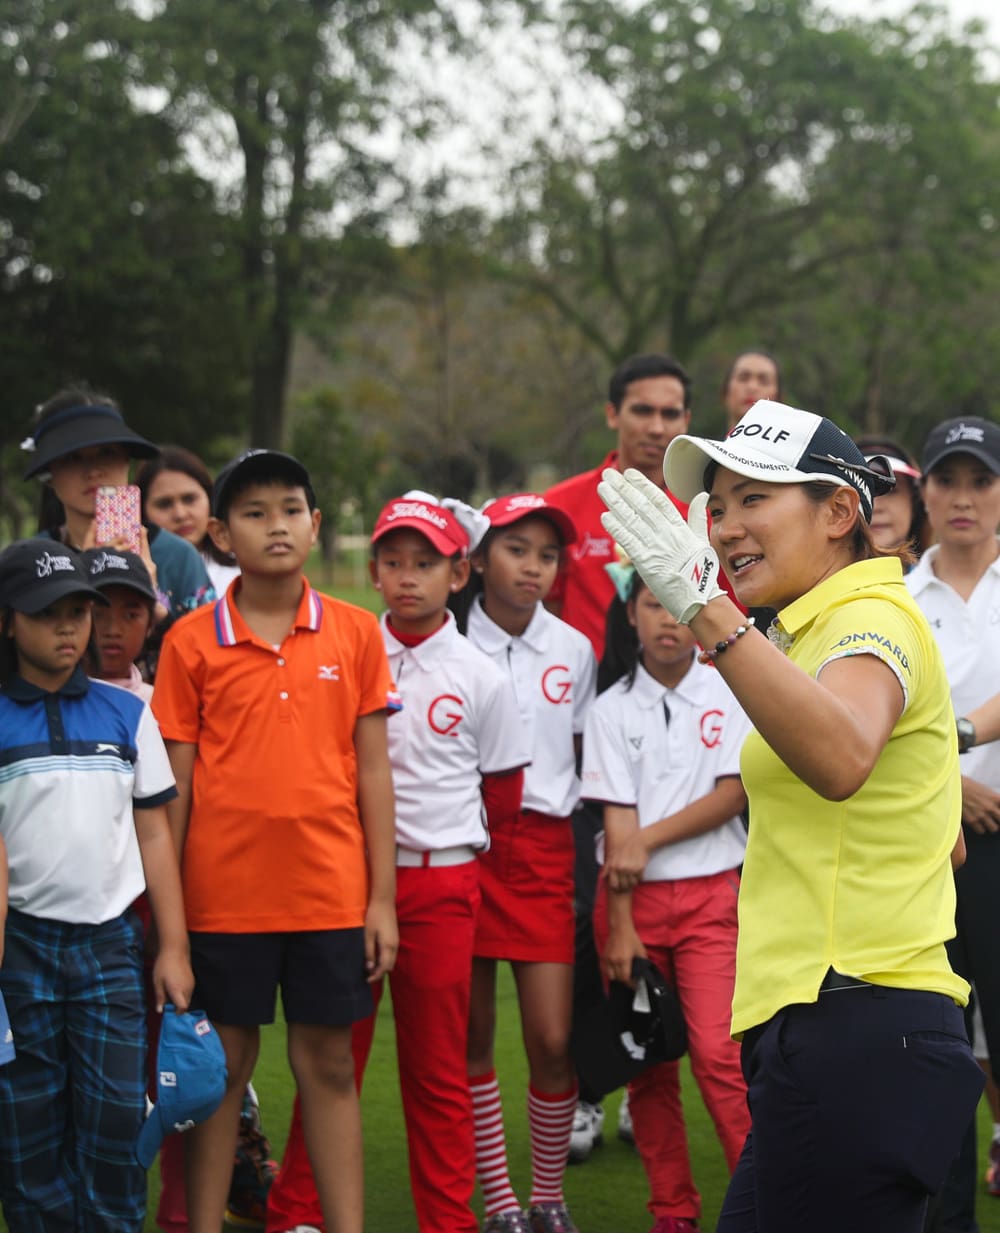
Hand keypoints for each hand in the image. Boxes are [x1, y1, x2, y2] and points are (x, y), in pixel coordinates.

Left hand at [153, 945, 193, 1012]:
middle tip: (167, 1003)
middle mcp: (187, 989)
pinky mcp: (192, 980)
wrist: (175, 950)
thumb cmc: (164, 966)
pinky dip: (183, 994)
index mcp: (177, 990)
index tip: (169, 1012)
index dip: (177, 1012)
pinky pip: (189, 992)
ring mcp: (191, 984)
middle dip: (178, 1007)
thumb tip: (160, 1010)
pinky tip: (175, 986)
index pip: (182, 1007)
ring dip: (180, 1000)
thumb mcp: (157, 982)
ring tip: (170, 993)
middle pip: (186, 1005)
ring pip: (188, 998)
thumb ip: (160, 997)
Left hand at [365, 898, 398, 981]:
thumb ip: (369, 952)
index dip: (376, 976)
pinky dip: (385, 959)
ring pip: (392, 960)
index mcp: (388, 946)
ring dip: (383, 966)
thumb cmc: (374, 916)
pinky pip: (392, 954)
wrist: (384, 901)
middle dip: (380, 973)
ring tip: (371, 967)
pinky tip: (376, 956)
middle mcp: (394, 945)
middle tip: (368, 975)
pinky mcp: (395, 937)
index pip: (384, 967)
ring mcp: (396, 941)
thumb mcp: (368, 935)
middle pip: (390, 966)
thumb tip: (369, 967)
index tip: (367, 980)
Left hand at [598, 469, 724, 623]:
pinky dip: (617, 528)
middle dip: (623, 488)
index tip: (629, 473)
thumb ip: (698, 517)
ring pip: (632, 520)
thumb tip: (702, 494)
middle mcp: (667, 534)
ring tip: (602, 488)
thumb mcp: (702, 540)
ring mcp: (656, 548)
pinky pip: (629, 542)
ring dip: (615, 502)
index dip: (642, 485)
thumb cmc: (701, 572)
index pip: (658, 500)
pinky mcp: (646, 563)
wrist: (698, 599)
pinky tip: (605, 516)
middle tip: (609, 474)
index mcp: (680, 528)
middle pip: (641, 505)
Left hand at [602, 831, 649, 892]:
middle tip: (627, 883)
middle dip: (625, 886)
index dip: (616, 887)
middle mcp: (621, 868)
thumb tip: (602, 877)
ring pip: (632, 884)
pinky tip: (637, 872)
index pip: (613, 885)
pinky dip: (639, 877)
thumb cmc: (625, 848)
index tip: (619, 886)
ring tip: (632, 877)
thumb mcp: (613, 856)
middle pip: (623, 886)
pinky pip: (639, 879)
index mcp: (613, 866)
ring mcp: (631, 869)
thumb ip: (607, 867)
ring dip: (633, 882)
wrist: (639, 842)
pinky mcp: (640, 869)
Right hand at [602, 921, 646, 986]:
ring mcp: (607, 959)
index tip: (635, 985)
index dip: (631, 984)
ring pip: (609, 976)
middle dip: (624, 981)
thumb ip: (643, 963)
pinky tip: (614, 970)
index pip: (625, 978)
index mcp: (624, 960)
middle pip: (617, 978)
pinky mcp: (603, 956)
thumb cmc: (632, 939)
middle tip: (630, 980)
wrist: (620, 929)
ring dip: (616, 977)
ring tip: (622, 975)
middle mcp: (614, 961)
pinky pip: (604, 969)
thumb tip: (644, 973)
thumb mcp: (641, 951)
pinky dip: (609, 972)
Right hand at [961, 776, 999, 834]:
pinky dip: (979, 828)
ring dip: (990, 826)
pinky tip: (976, 823)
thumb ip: (992, 798)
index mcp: (995, 798)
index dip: (999, 813)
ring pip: (993, 828)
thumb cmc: (965, 784)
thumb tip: (995, 804)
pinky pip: (980, 830)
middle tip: (994, 819)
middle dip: (998, 821)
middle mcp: (990, 807)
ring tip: (985, 822)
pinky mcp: (971, 820)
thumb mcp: (983, 788)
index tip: (997, 814)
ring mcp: (981, 815)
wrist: (952, 786)